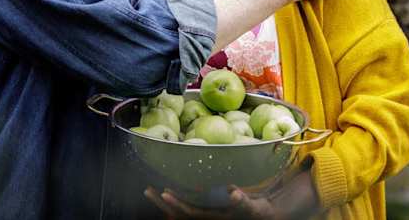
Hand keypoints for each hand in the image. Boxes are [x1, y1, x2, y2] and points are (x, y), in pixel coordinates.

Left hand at [144, 186, 277, 219]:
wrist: (261, 216)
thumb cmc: (257, 211)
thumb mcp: (251, 206)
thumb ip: (242, 201)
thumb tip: (234, 193)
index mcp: (212, 217)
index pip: (190, 212)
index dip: (177, 203)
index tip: (164, 193)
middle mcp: (205, 217)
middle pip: (179, 213)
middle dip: (163, 203)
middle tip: (147, 190)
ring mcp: (204, 215)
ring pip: (179, 211)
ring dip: (164, 203)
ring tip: (148, 190)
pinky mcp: (205, 211)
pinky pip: (185, 208)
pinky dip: (173, 202)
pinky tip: (164, 192)